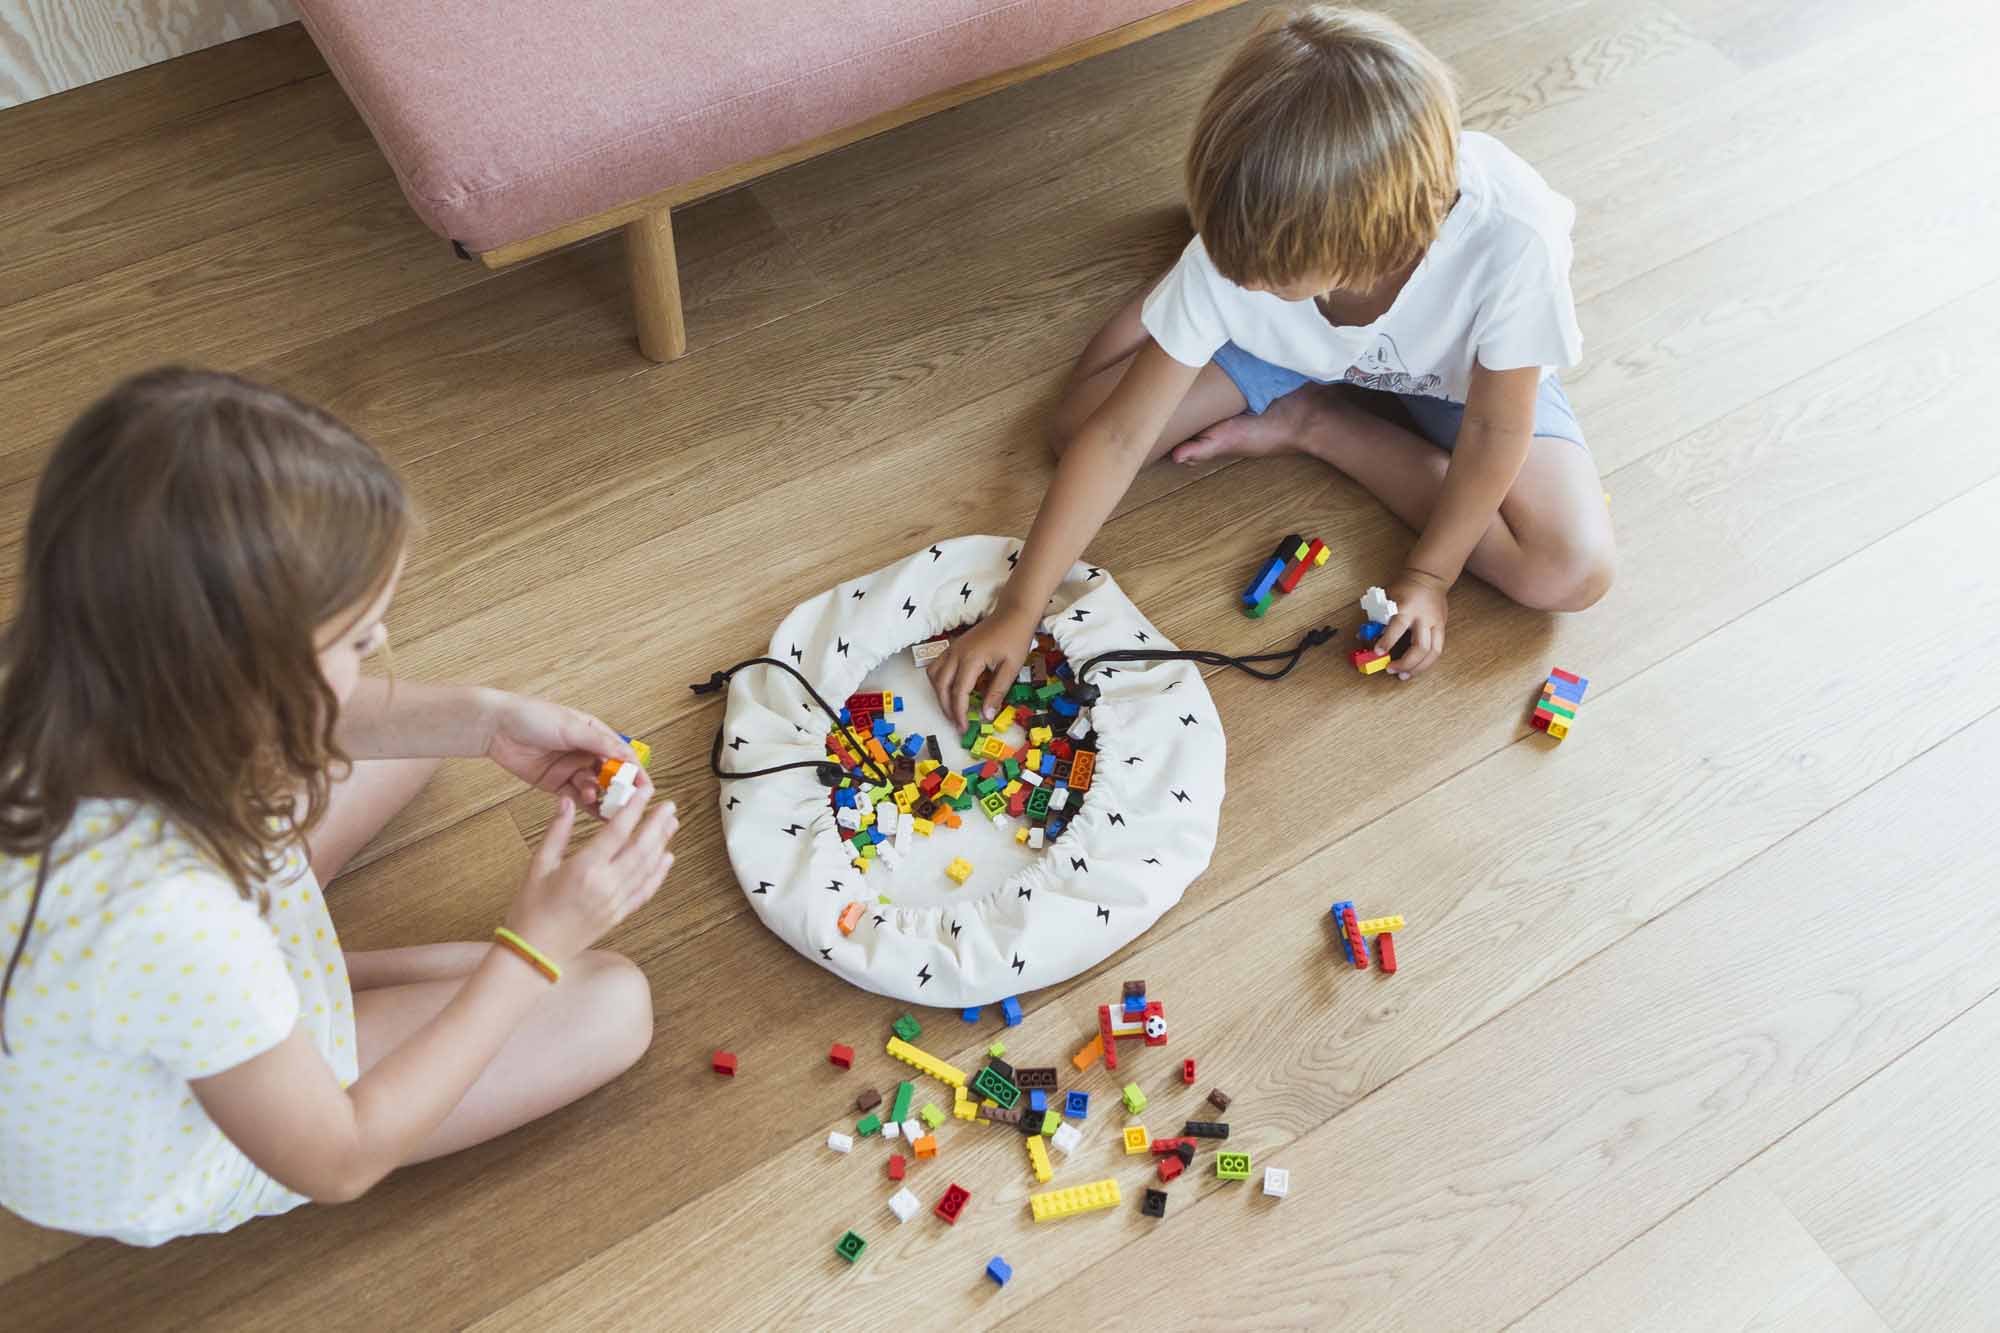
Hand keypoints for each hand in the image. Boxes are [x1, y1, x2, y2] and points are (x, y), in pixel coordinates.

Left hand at [483, 692, 637, 810]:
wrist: (495, 727)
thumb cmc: (532, 717)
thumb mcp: (571, 726)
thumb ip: (600, 743)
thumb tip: (628, 756)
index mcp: (594, 733)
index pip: (622, 754)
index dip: (635, 771)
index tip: (646, 787)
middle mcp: (585, 751)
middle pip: (610, 774)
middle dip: (618, 788)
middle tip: (624, 801)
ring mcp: (570, 768)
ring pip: (594, 787)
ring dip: (599, 795)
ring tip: (597, 799)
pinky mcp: (555, 783)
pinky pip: (575, 798)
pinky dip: (585, 805)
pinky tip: (592, 810)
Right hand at [507, 786, 677, 964]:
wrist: (535, 951)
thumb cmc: (531, 908)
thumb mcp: (538, 865)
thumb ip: (556, 832)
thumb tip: (567, 802)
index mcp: (584, 868)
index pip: (617, 831)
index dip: (635, 809)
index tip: (646, 792)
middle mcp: (606, 884)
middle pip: (640, 848)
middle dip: (657, 824)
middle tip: (669, 805)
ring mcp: (616, 901)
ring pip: (647, 868)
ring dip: (662, 844)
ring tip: (671, 824)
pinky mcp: (619, 914)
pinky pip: (645, 891)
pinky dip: (659, 874)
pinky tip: (667, 858)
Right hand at [928, 606, 1038, 724]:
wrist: (1013, 613)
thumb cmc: (1015, 639)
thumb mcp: (1011, 668)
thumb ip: (997, 692)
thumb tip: (986, 716)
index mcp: (971, 659)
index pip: (958, 693)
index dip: (959, 713)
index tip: (964, 728)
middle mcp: (956, 654)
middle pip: (941, 686)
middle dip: (947, 708)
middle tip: (958, 723)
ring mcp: (952, 648)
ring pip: (934, 676)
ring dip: (939, 695)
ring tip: (952, 709)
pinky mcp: (953, 646)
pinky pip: (936, 666)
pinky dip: (938, 681)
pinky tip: (950, 690)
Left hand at [1379, 568, 1448, 678]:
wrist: (1428, 577)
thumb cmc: (1404, 588)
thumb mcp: (1385, 598)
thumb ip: (1375, 618)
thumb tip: (1361, 637)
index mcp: (1407, 608)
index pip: (1397, 627)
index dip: (1387, 642)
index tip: (1377, 653)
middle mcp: (1423, 618)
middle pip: (1420, 647)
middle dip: (1405, 663)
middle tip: (1390, 670)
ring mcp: (1436, 623)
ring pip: (1433, 652)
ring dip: (1418, 668)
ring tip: (1404, 676)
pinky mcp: (1442, 627)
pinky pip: (1437, 650)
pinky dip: (1426, 662)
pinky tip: (1416, 668)